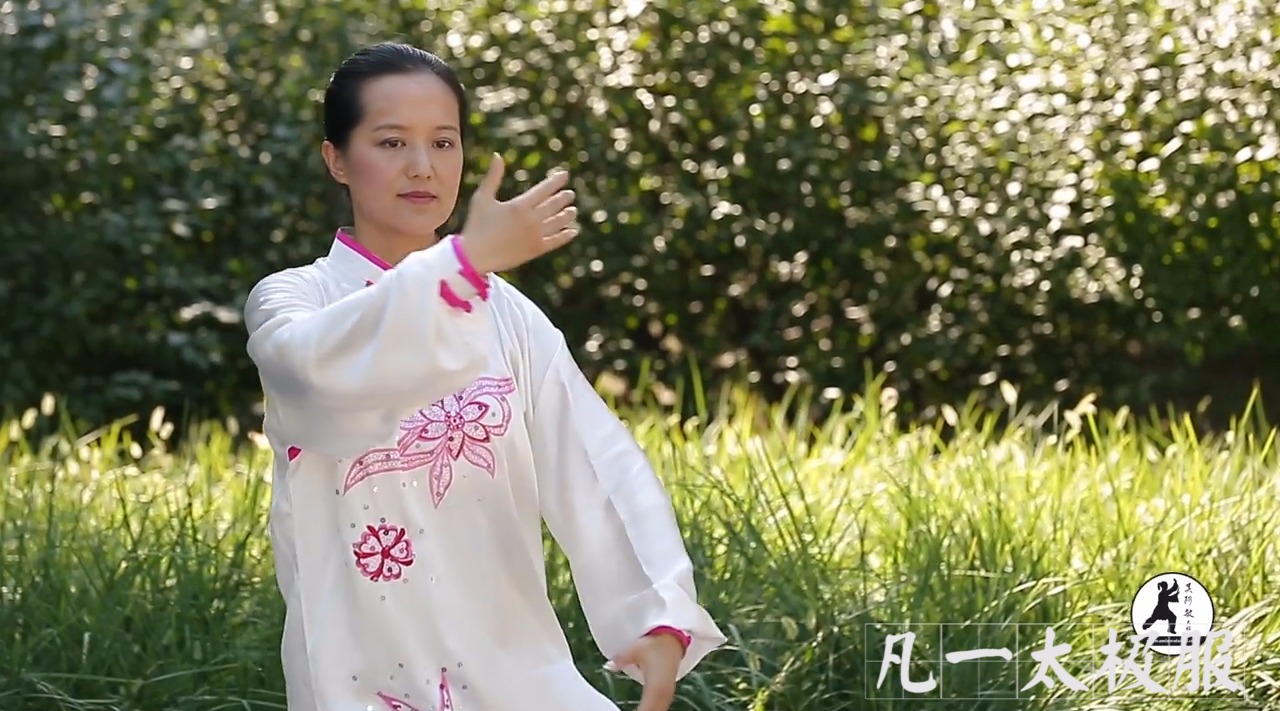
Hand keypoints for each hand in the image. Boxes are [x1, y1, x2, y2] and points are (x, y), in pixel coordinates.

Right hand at [457, 153, 577, 273]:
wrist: (475, 257)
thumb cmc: (476, 225)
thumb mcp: (482, 198)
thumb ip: (493, 177)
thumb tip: (497, 155)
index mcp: (520, 205)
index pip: (544, 189)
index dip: (556, 181)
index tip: (565, 174)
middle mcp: (531, 220)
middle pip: (554, 205)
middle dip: (564, 198)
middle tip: (570, 194)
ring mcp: (535, 236)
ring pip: (558, 223)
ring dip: (567, 216)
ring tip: (573, 210)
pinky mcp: (535, 250)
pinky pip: (555, 241)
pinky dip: (565, 236)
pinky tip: (572, 231)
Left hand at [611, 632, 684, 710]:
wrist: (672, 640)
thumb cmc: (655, 644)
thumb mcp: (637, 649)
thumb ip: (622, 659)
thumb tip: (609, 666)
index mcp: (657, 684)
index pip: (648, 707)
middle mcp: (664, 693)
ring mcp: (666, 695)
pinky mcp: (666, 695)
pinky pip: (659, 708)